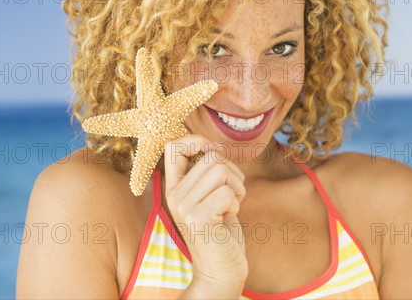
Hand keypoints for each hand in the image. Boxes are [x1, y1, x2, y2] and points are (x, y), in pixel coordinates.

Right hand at [164, 134, 247, 293]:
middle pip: (211, 157)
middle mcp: (174, 195)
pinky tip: (229, 218)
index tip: (214, 153)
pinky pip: (227, 191)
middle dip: (233, 172)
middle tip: (231, 196)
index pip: (173, 146)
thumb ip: (207, 174)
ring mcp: (184, 207)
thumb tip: (213, 146)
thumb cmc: (221, 232)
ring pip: (221, 170)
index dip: (198, 140)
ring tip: (230, 206)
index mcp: (175, 187)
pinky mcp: (198, 218)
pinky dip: (237, 203)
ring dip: (237, 187)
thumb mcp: (210, 197)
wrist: (221, 271)